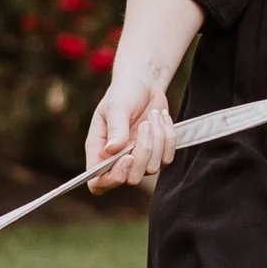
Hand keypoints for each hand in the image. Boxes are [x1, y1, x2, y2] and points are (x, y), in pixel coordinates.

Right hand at [86, 67, 176, 190]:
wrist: (143, 84)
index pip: (98, 183)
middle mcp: (116, 160)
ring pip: (151, 168)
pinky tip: (162, 119)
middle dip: (143, 153)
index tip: (127, 157)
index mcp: (98, 151)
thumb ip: (116, 128)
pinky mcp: (157, 155)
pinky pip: (167, 158)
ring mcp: (138, 159)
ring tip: (153, 116)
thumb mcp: (116, 106)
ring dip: (157, 140)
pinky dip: (168, 137)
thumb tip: (112, 150)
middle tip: (145, 125)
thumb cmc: (123, 92)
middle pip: (131, 179)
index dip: (112, 179)